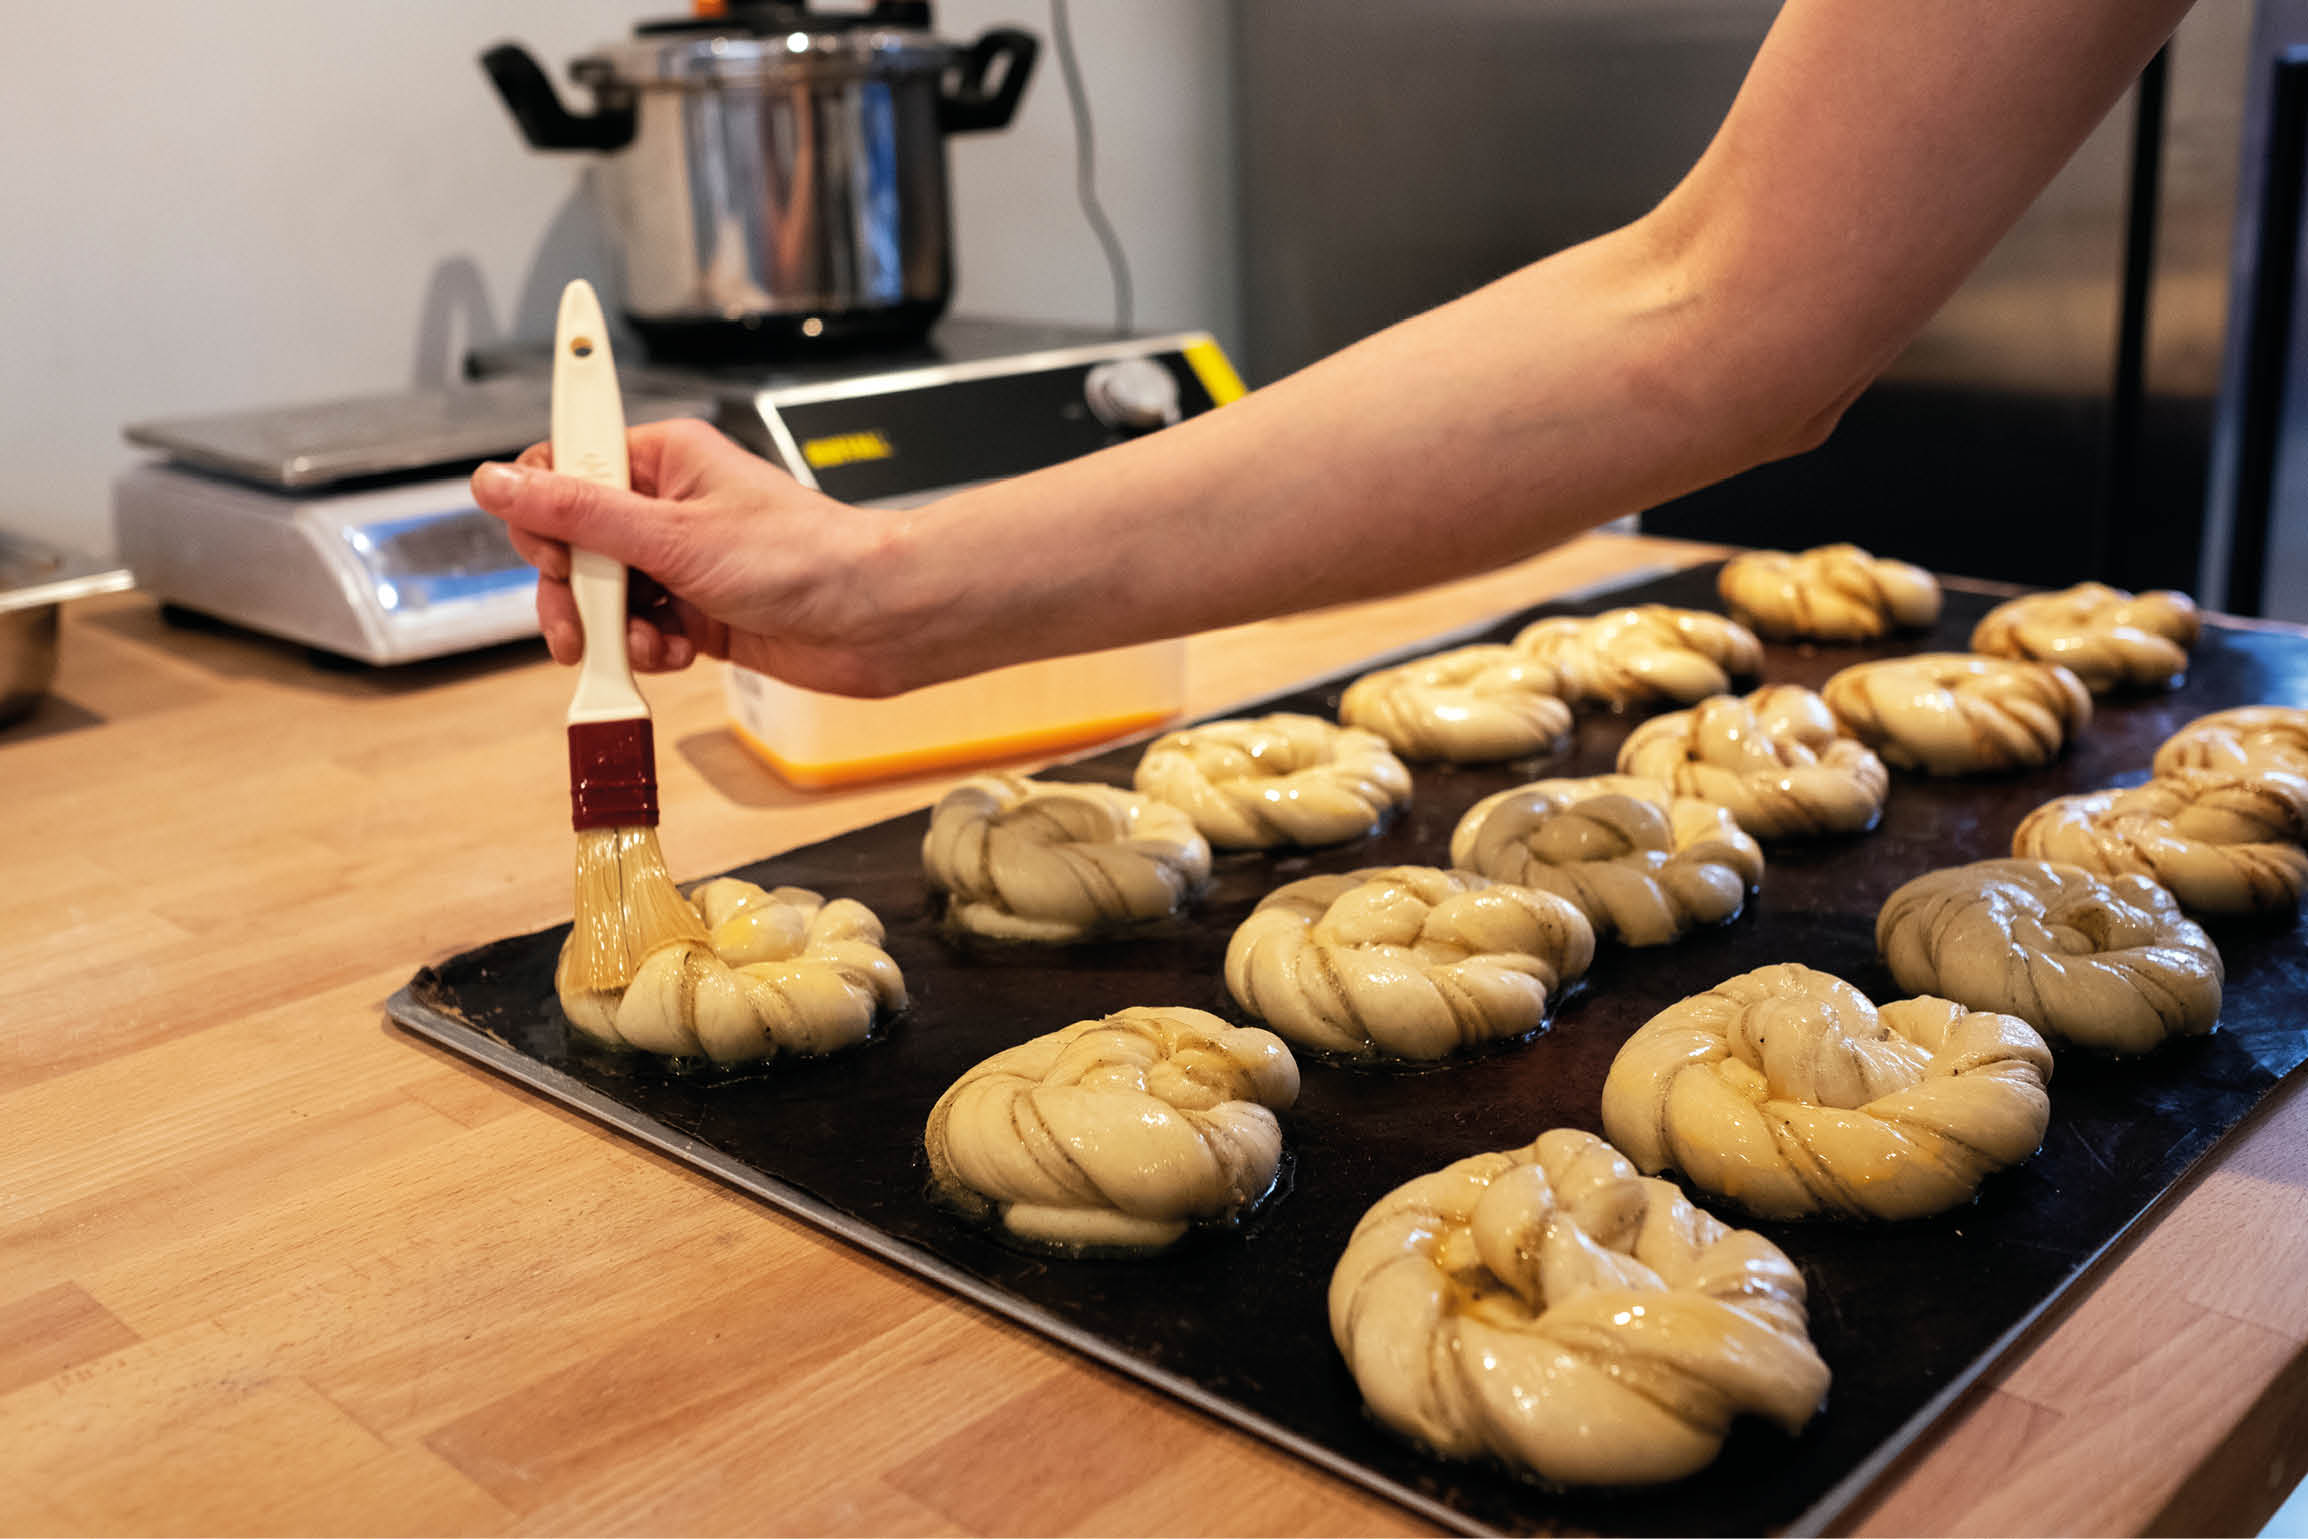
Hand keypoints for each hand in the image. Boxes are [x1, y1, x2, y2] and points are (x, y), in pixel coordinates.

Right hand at [471, 419, 930, 696]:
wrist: (877, 620)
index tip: (552, 555)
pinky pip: (642, 631)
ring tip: (651, 645)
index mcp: (662, 459)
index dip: (543, 516)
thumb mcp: (673, 536)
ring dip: (613, 629)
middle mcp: (668, 505)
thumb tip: (495, 482)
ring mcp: (683, 561)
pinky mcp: (700, 610)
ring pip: (604, 595)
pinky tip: (681, 653)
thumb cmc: (802, 559)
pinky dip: (650, 649)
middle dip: (573, 591)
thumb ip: (577, 513)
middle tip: (585, 624)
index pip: (564, 466)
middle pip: (573, 543)